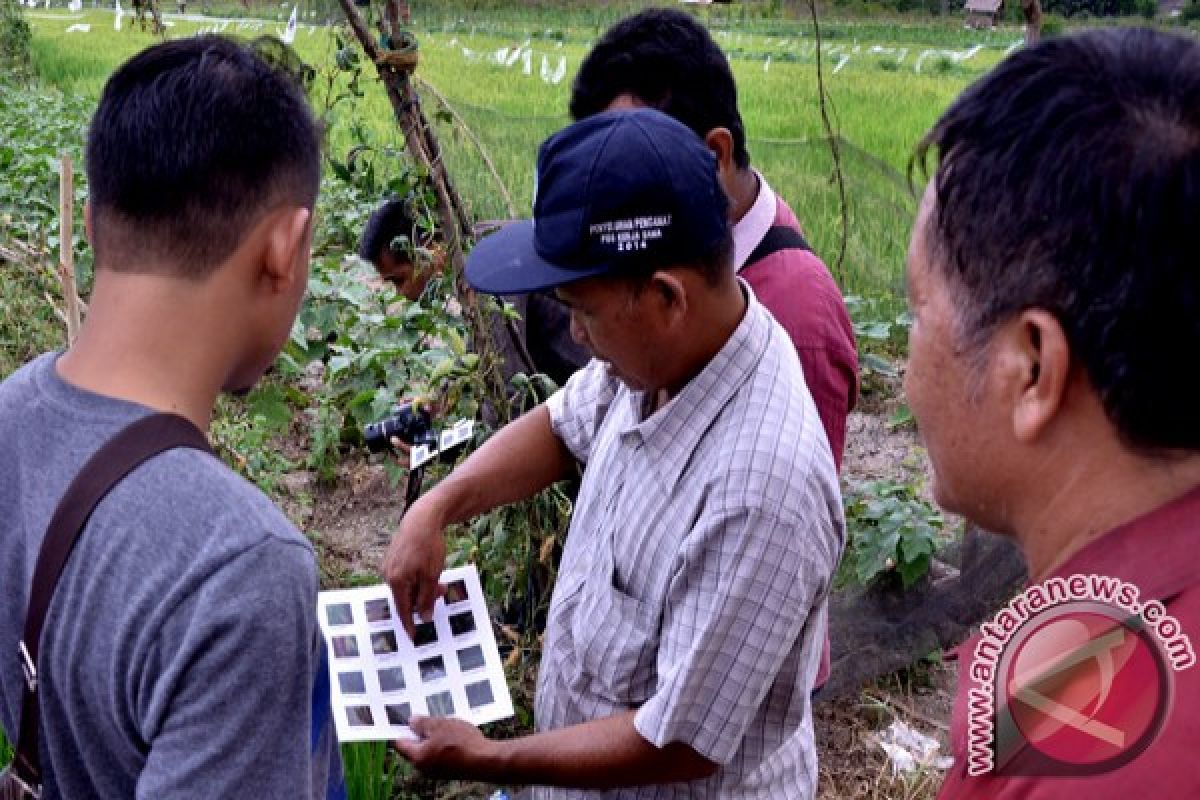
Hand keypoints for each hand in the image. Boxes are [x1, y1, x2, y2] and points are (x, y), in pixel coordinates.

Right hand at [382, 496, 446, 638]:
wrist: (422, 518)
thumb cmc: (428, 546)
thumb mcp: (432, 575)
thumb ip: (426, 598)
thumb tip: (423, 618)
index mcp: (396, 581)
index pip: (402, 609)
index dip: (409, 624)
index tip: (413, 637)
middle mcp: (388, 575)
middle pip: (406, 597)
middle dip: (424, 598)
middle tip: (442, 591)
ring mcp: (388, 566)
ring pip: (407, 586)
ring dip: (422, 587)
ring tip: (438, 577)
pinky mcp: (392, 558)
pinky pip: (405, 576)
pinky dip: (417, 577)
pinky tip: (428, 569)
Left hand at [393, 716, 498, 780]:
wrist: (486, 761)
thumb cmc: (462, 743)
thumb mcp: (440, 725)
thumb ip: (423, 723)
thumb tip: (411, 722)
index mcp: (418, 757)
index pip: (401, 743)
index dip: (401, 729)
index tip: (403, 718)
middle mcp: (425, 768)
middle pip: (415, 747)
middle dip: (420, 732)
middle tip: (427, 716)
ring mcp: (438, 771)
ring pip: (429, 750)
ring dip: (434, 737)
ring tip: (445, 723)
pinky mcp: (450, 770)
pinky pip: (441, 755)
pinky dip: (444, 744)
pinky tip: (455, 734)